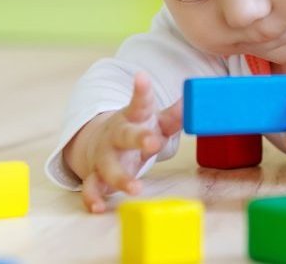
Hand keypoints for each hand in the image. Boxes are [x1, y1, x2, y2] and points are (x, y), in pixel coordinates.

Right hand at [65, 72, 182, 212]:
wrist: (99, 143)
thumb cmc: (135, 130)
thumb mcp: (154, 121)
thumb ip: (173, 116)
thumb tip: (193, 101)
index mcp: (132, 118)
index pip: (139, 102)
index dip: (141, 91)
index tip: (141, 77)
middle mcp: (116, 135)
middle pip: (125, 135)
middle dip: (138, 138)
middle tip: (153, 143)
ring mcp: (104, 156)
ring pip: (108, 166)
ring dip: (120, 178)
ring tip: (136, 188)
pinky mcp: (96, 176)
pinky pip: (92, 188)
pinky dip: (93, 198)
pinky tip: (98, 207)